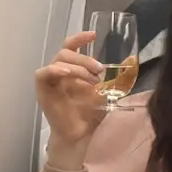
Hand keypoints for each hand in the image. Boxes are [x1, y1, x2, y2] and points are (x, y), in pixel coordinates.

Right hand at [35, 31, 106, 168]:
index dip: (80, 38)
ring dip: (77, 66)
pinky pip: (43, 73)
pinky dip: (55, 70)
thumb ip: (112, 79)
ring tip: (91, 79)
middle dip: (84, 58)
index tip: (94, 35)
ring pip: (58, 60)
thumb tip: (129, 64)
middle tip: (100, 70)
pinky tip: (67, 74)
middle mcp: (59, 72)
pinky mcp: (42, 89)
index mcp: (71, 70)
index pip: (71, 46)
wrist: (79, 136)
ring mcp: (50, 80)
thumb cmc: (89, 115)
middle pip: (66, 52)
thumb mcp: (105, 93)